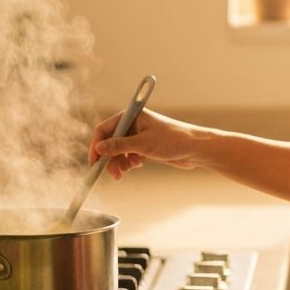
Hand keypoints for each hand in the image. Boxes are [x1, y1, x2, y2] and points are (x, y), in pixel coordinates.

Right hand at [88, 109, 206, 179]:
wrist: (195, 149)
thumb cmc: (172, 140)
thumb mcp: (142, 144)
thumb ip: (119, 146)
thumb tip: (99, 148)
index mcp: (131, 116)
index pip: (105, 129)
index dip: (97, 145)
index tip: (94, 161)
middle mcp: (133, 124)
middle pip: (110, 141)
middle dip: (109, 158)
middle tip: (112, 173)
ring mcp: (139, 135)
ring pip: (119, 150)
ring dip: (118, 162)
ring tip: (123, 173)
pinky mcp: (145, 145)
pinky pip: (128, 154)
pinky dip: (128, 162)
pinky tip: (136, 166)